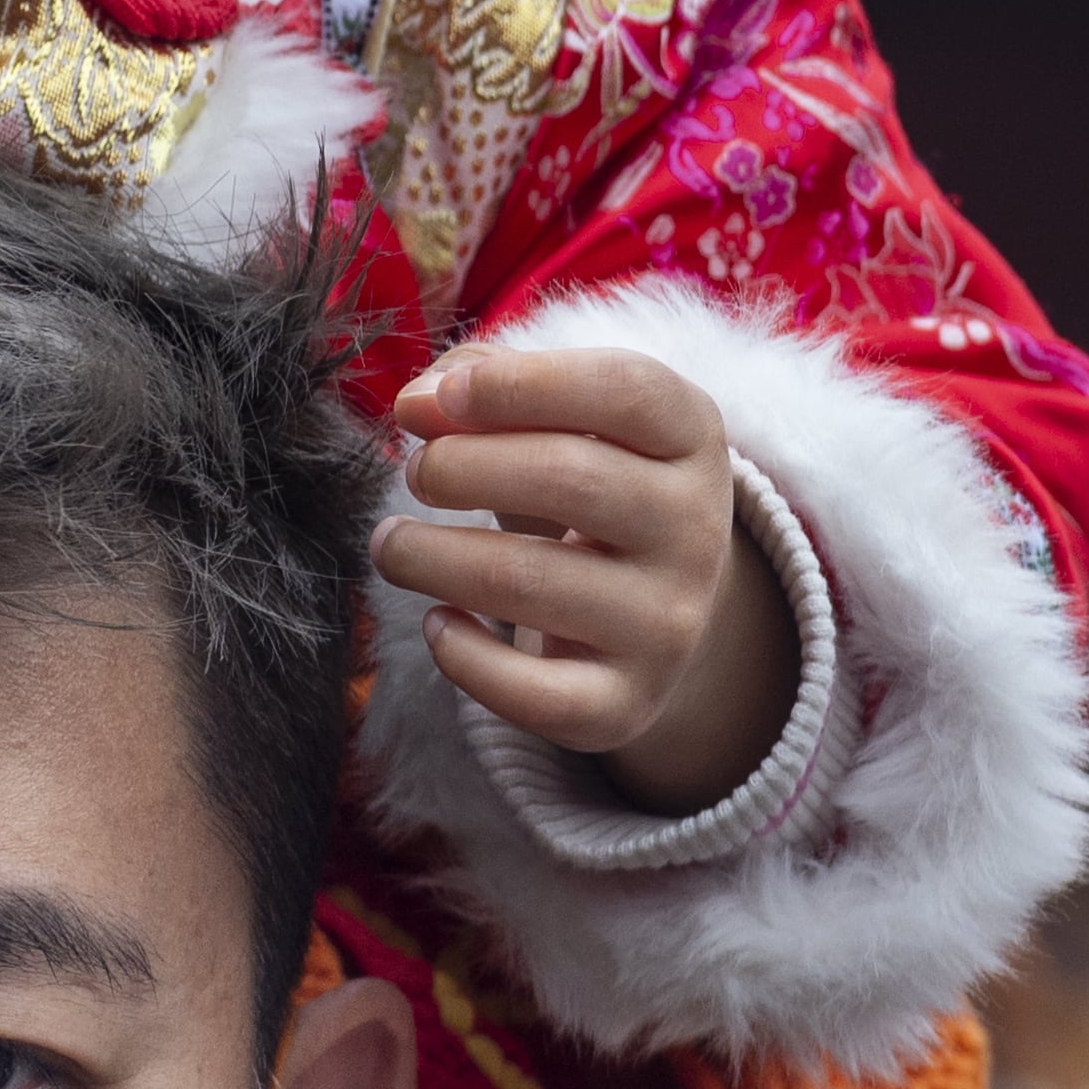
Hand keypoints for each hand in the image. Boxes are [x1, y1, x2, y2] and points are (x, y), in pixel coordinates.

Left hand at [375, 344, 799, 815]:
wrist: (647, 608)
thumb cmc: (583, 482)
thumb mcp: (561, 416)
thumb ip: (486, 383)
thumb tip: (417, 404)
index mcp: (692, 437)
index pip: (625, 388)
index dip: (520, 384)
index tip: (439, 397)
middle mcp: (697, 531)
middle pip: (568, 477)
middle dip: (459, 466)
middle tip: (416, 472)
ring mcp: (667, 624)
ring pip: (525, 581)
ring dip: (428, 555)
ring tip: (391, 543)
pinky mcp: (624, 705)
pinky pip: (532, 693)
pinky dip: (462, 657)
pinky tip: (437, 622)